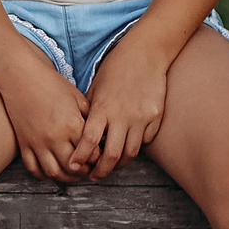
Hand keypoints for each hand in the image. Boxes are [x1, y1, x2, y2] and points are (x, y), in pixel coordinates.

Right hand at [0, 64, 91, 181]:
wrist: (21, 77)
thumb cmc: (51, 84)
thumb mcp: (77, 97)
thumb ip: (90, 117)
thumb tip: (101, 134)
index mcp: (72, 125)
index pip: (91, 154)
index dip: (98, 159)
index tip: (100, 158)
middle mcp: (55, 137)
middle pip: (74, 168)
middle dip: (84, 172)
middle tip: (88, 168)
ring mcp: (38, 143)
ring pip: (54, 173)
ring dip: (66, 177)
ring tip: (72, 173)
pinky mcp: (24, 144)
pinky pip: (34, 169)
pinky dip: (44, 175)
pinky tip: (52, 171)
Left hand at [73, 38, 172, 179]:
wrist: (146, 53)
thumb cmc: (116, 67)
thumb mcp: (96, 87)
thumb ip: (90, 111)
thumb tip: (79, 133)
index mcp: (103, 108)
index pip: (89, 140)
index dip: (80, 157)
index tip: (73, 166)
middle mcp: (123, 115)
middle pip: (112, 155)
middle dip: (101, 171)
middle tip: (94, 175)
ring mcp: (142, 118)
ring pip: (131, 153)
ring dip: (119, 164)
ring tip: (110, 166)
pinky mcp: (156, 118)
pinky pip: (145, 141)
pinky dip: (135, 146)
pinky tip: (128, 145)